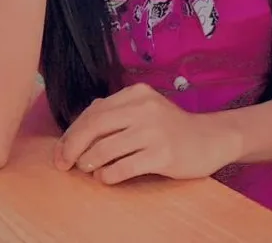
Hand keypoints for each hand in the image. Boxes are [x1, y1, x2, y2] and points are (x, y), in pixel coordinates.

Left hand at [53, 83, 240, 184]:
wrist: (210, 138)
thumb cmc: (171, 127)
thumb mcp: (144, 109)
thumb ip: (116, 113)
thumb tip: (79, 129)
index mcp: (136, 93)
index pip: (94, 111)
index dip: (72, 132)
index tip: (61, 151)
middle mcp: (144, 107)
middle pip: (95, 125)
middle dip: (73, 147)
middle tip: (63, 164)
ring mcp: (154, 130)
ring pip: (106, 148)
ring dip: (89, 162)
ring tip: (87, 170)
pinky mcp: (163, 154)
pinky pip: (125, 167)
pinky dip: (108, 175)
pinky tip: (105, 178)